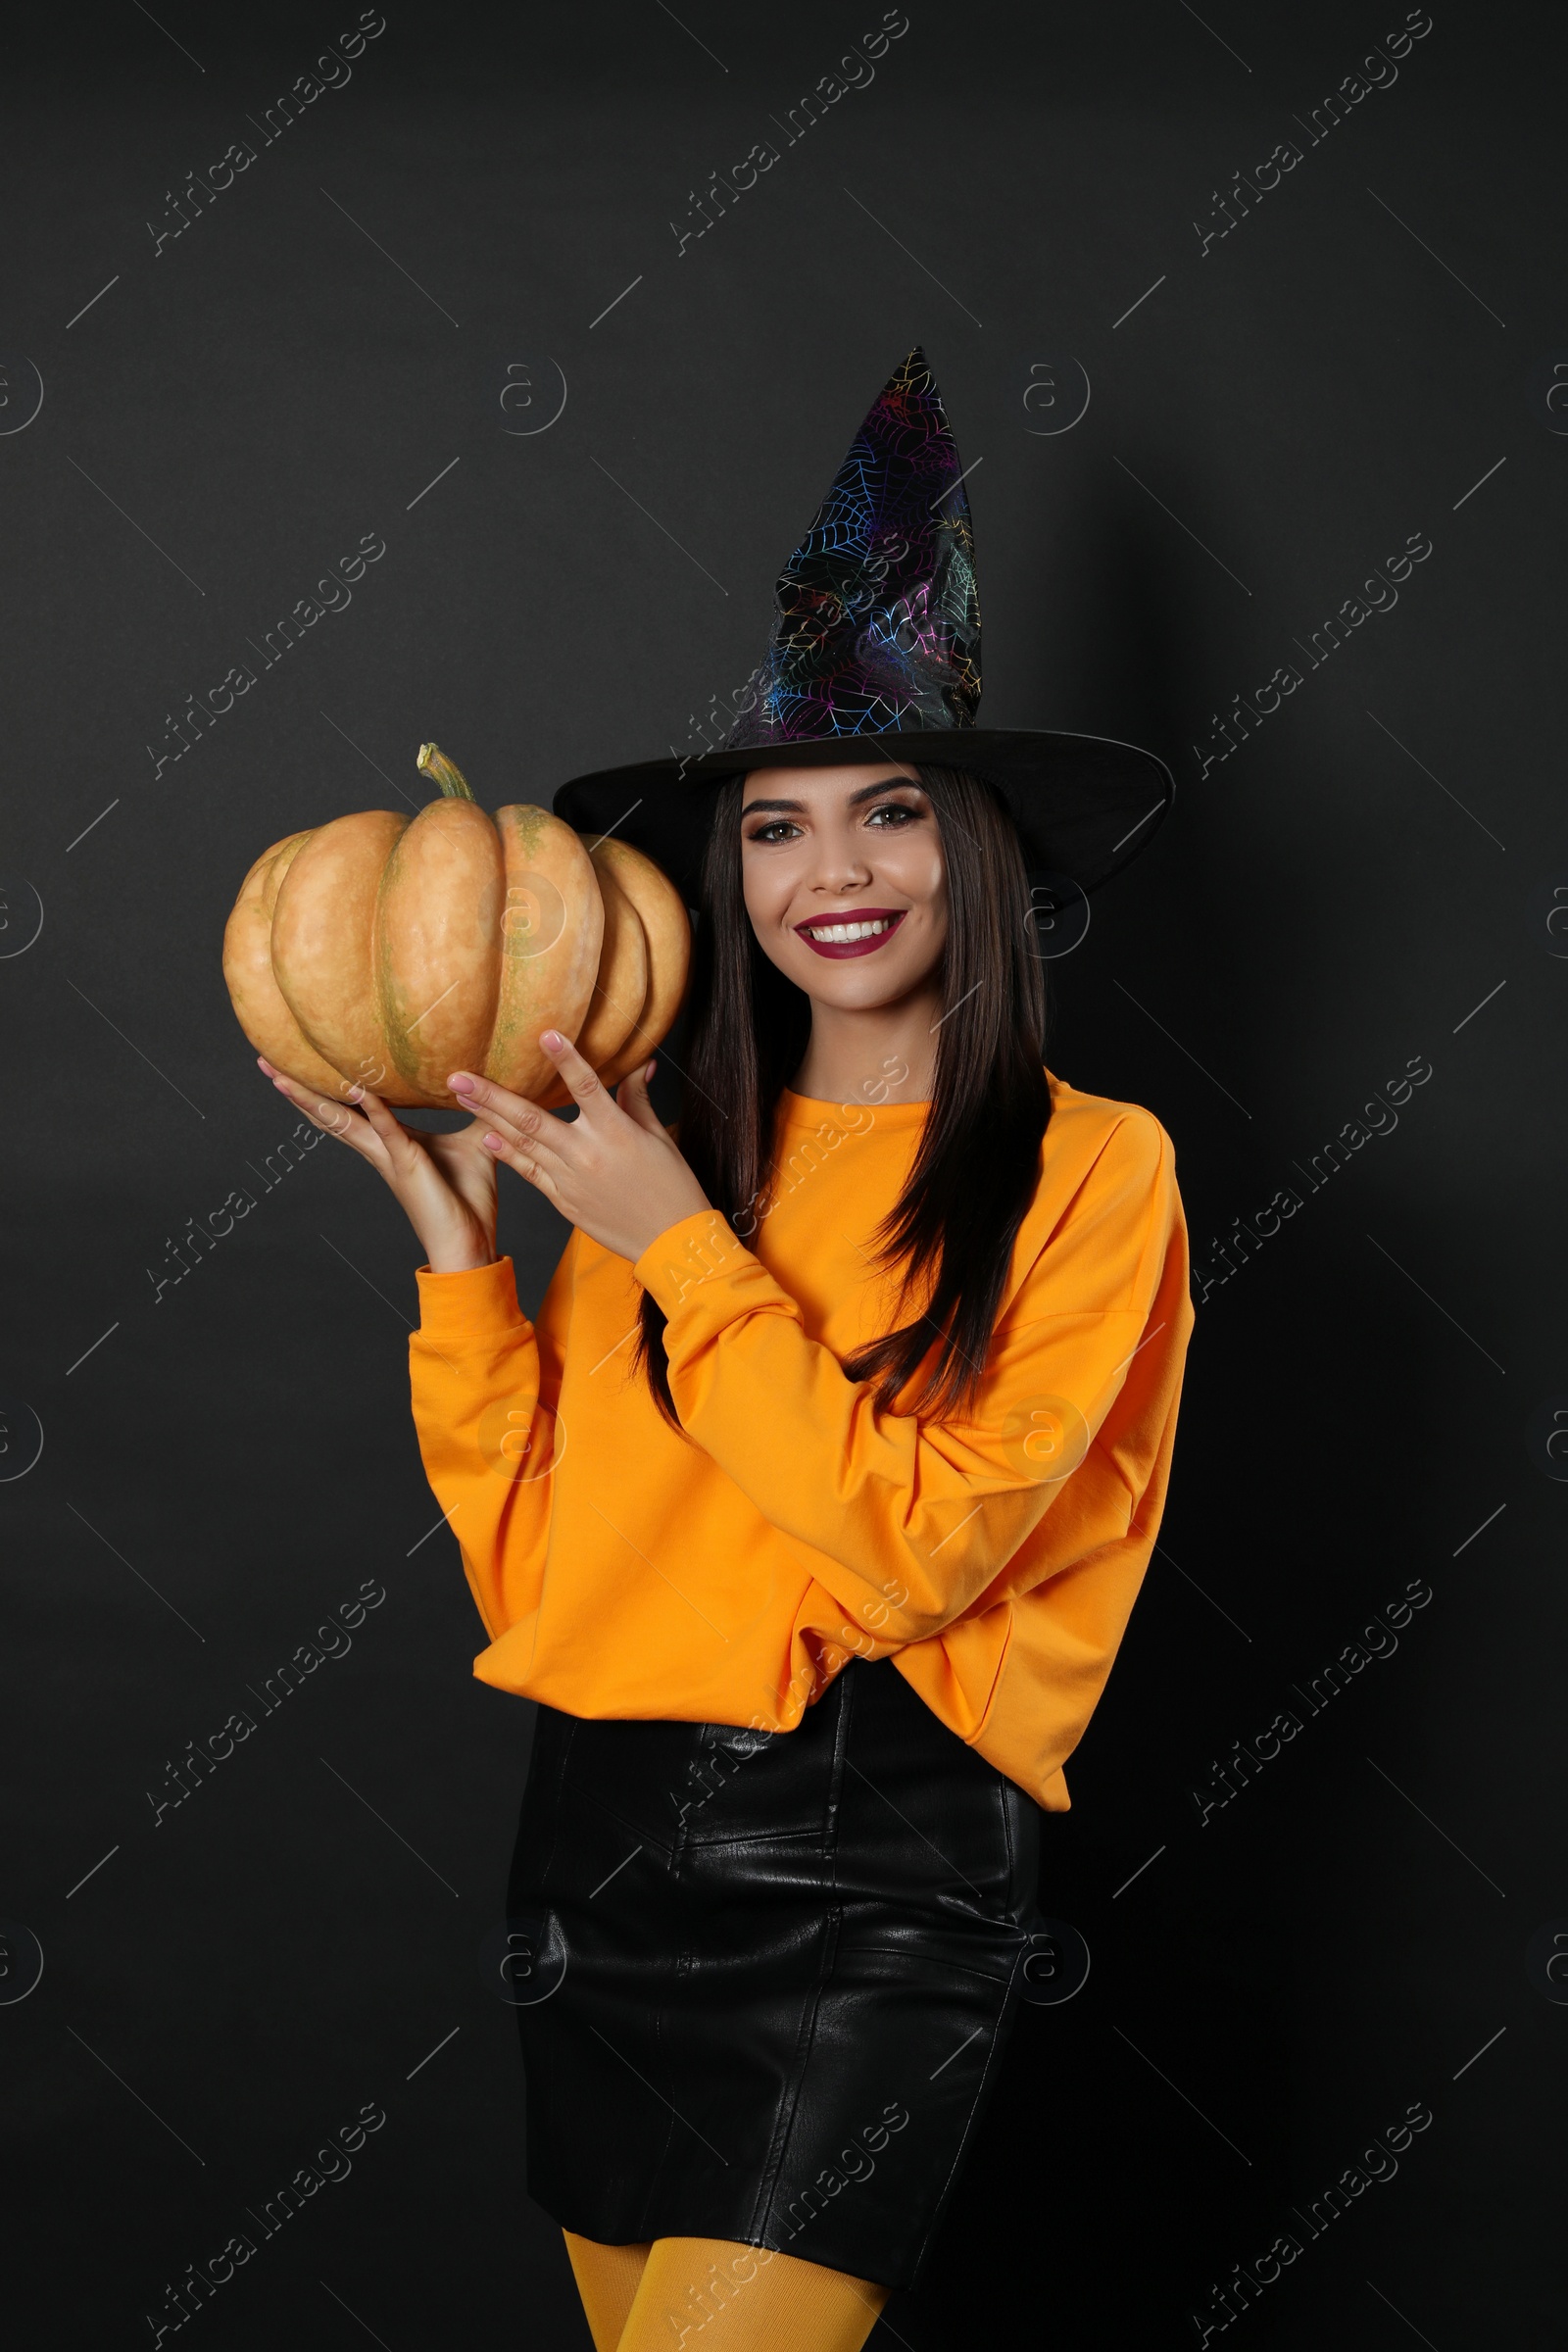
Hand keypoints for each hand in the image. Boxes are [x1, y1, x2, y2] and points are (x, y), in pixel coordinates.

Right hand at [257, 1056, 498, 1272]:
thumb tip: (488, 1084)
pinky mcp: (408, 1165)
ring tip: (282, 1077)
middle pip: (331, 1114)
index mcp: (393, 1144)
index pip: (352, 1109)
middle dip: (300, 1090)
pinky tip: (357, 1087)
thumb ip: (476, 1112)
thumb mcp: (477, 1144)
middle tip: (269, 1063)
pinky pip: (389, 1131)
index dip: (329, 1087)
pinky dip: (374, 1110)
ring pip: (343, 1122)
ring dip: (313, 1099)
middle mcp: (381, 1150)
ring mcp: (390, 1158)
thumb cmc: (468, 1203)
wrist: (469, 1246)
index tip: (305, 1063)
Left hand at [452, 1032, 710, 1263]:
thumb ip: (638, 1098)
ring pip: (523, 1144)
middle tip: (458, 1077)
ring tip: (461, 1098)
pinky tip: (487, 1137)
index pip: (587, 1086)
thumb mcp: (659, 1137)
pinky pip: (530, 1173)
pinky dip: (508, 1154)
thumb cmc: (672, 1188)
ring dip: (489, 1119)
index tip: (545, 1035)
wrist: (670, 1242)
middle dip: (492, 1096)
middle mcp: (587, 1154)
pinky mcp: (564, 1201)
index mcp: (616, 1132)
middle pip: (532, 1119)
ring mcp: (571, 1180)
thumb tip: (640, 1063)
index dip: (566, 1059)